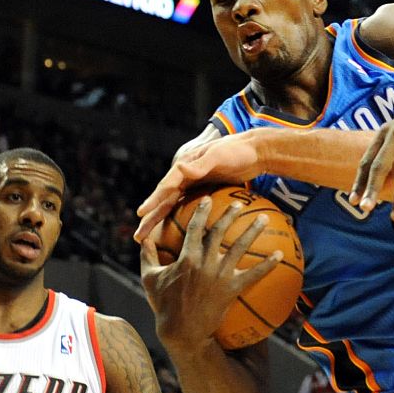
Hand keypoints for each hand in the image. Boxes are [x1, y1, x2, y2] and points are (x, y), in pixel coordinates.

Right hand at [133, 132, 264, 241]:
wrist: (256, 152)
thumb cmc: (237, 150)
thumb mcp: (219, 155)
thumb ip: (200, 164)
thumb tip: (179, 167)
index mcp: (184, 166)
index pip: (165, 187)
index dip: (153, 200)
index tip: (141, 214)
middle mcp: (184, 177)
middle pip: (164, 201)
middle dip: (151, 219)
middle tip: (138, 238)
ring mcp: (193, 185)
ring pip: (173, 207)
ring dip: (161, 223)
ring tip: (148, 241)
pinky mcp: (203, 192)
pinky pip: (188, 209)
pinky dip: (180, 222)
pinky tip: (177, 237)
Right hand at [138, 198, 282, 347]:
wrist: (182, 331)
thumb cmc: (164, 305)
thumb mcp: (150, 278)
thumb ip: (148, 255)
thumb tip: (142, 238)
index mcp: (186, 257)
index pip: (194, 228)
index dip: (201, 211)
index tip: (208, 199)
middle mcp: (205, 262)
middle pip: (220, 232)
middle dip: (230, 214)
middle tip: (239, 203)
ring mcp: (220, 275)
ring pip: (240, 247)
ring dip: (253, 230)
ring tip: (265, 218)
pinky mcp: (232, 289)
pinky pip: (254, 274)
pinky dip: (268, 264)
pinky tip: (280, 255)